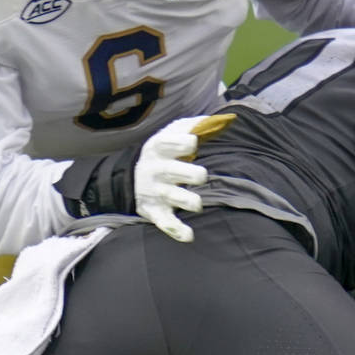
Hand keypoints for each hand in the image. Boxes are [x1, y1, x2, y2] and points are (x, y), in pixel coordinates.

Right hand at [134, 114, 234, 242]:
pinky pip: (165, 222)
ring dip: (187, 201)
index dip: (183, 143)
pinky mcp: (156, 211)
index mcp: (159, 147)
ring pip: (173, 197)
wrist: (131, 178)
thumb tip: (223, 118)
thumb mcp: (169, 134)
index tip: (194, 142)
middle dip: (190, 174)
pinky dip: (176, 230)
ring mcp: (156, 192)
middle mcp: (157, 169)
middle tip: (201, 176)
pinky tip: (189, 235)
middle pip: (174, 171)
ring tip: (197, 203)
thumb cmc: (162, 152)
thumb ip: (192, 125)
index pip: (170, 143)